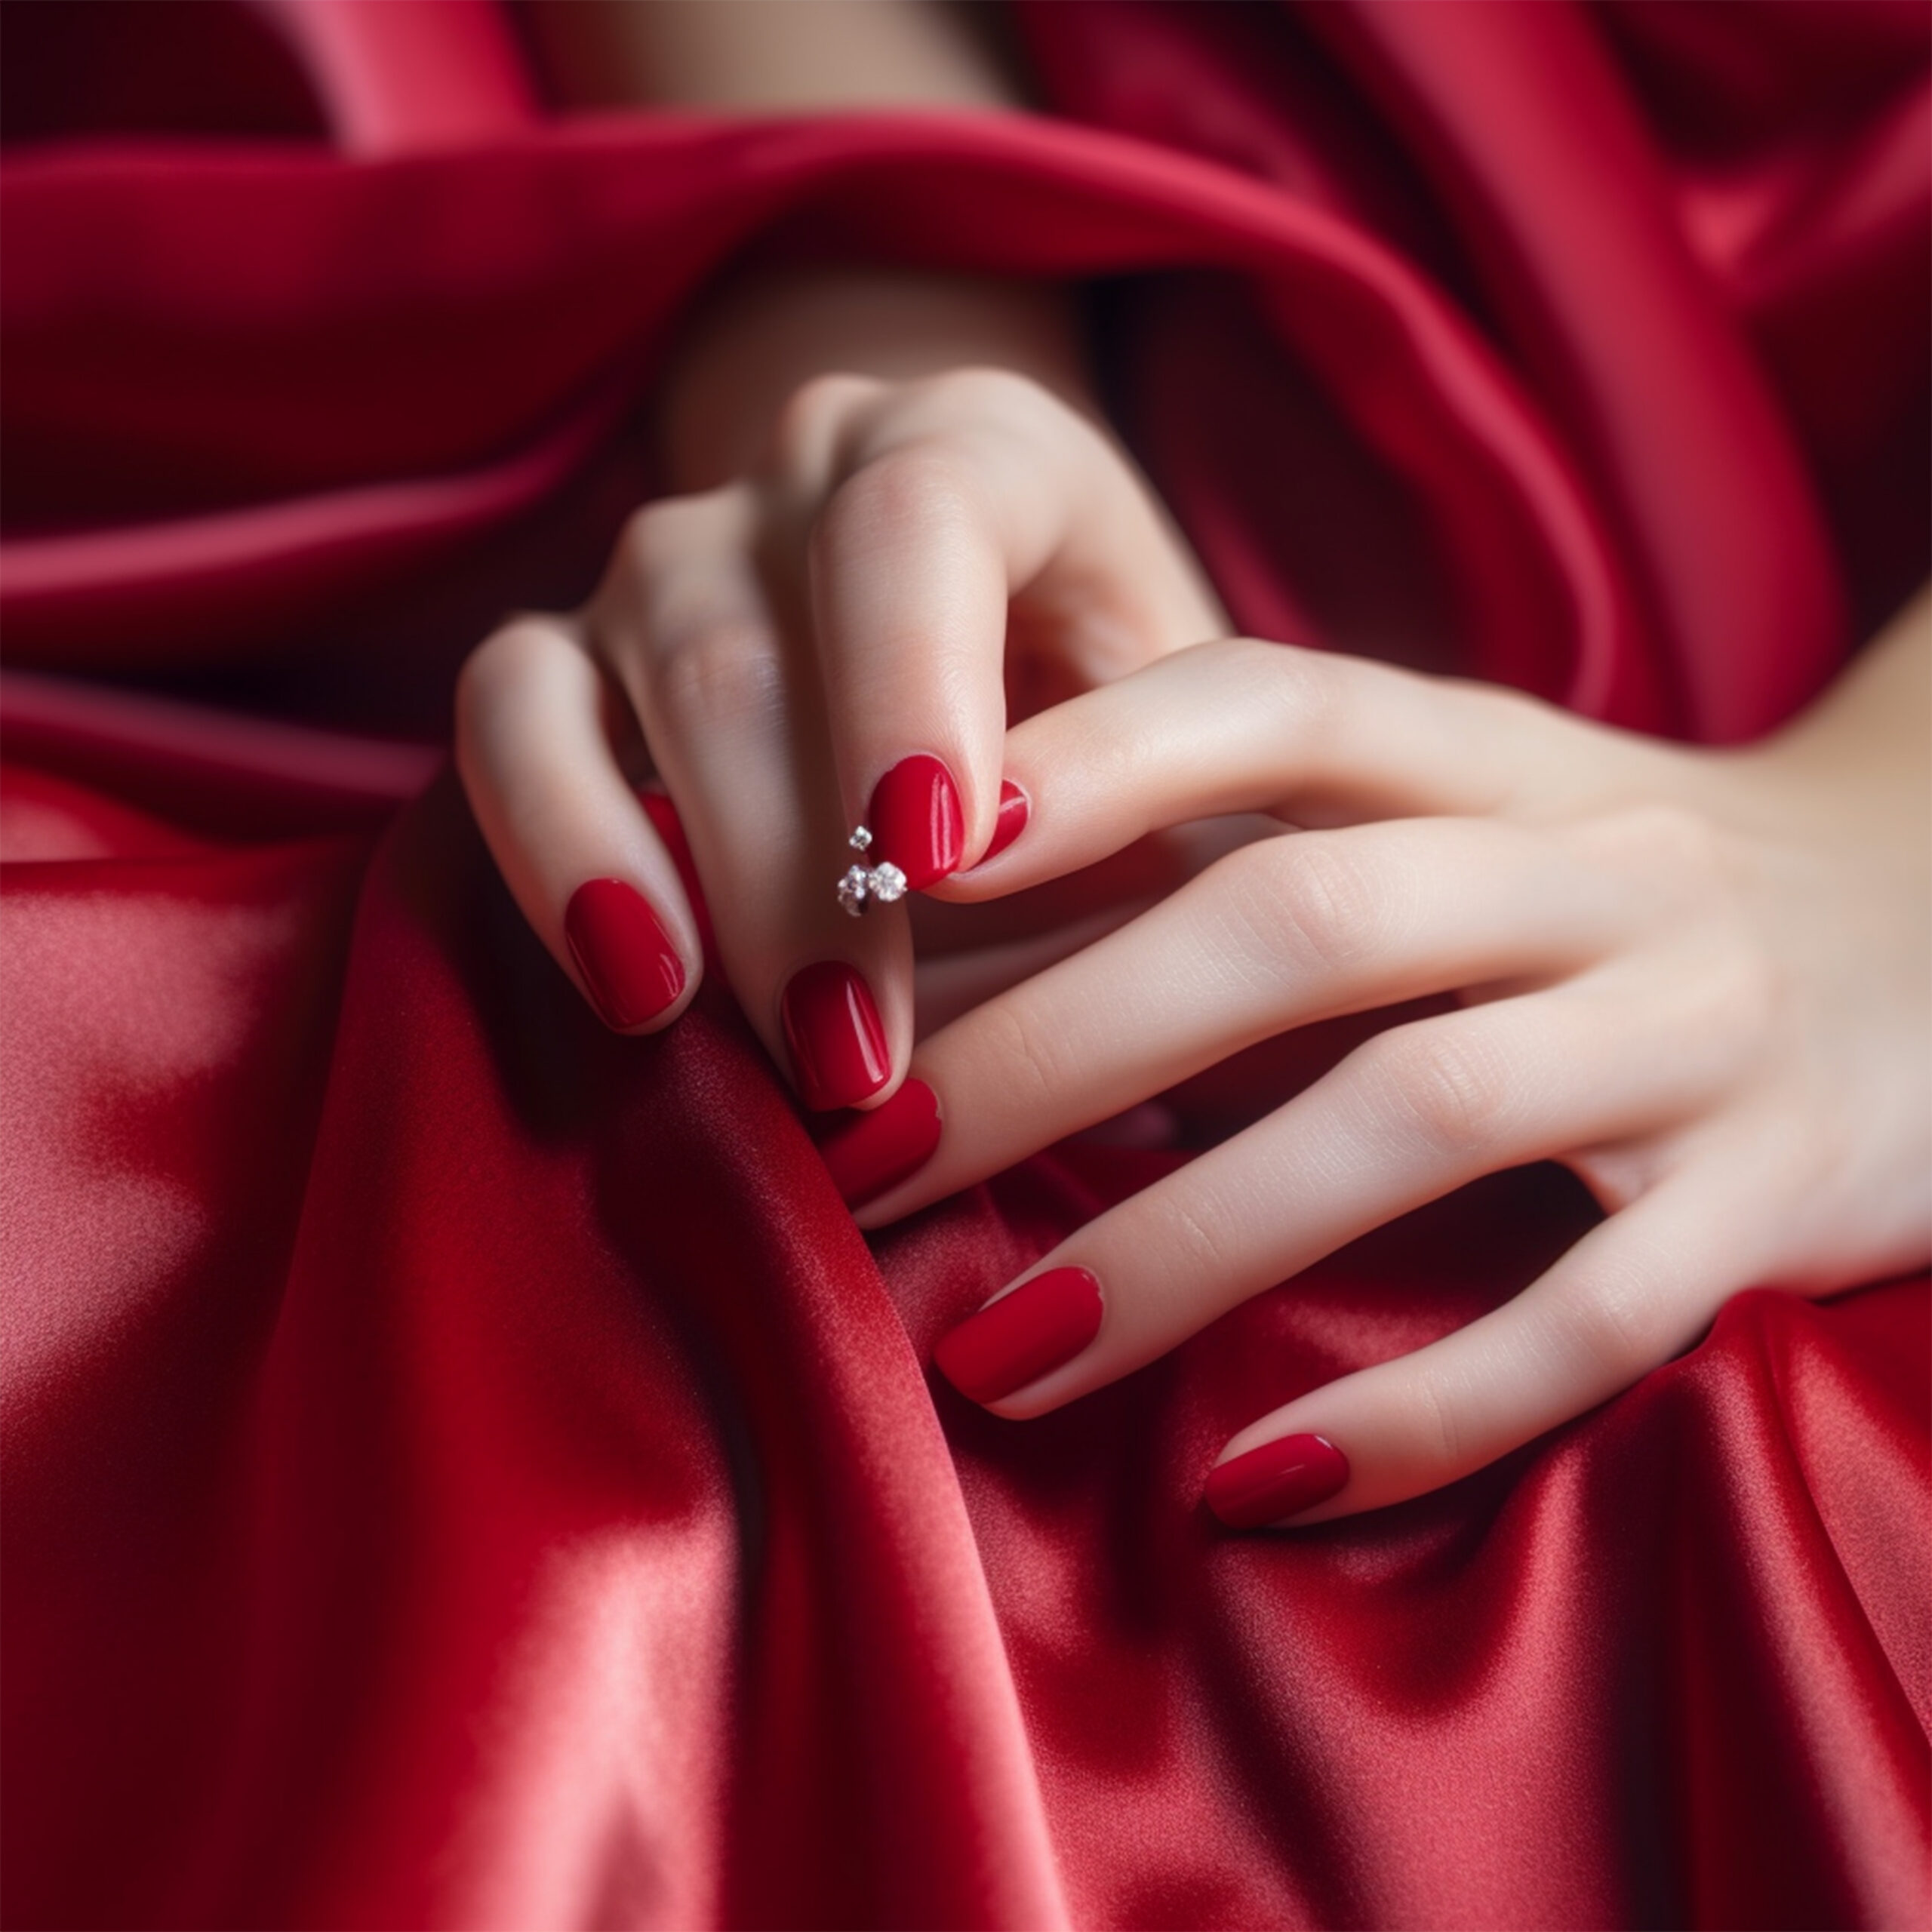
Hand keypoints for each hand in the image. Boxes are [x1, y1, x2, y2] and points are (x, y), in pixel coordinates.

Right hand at [454, 366, 1223, 1108]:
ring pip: (643, 682)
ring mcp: (675, 553)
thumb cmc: (1129, 728)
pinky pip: (510, 719)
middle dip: (806, 878)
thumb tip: (1086, 995)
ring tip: (783, 1056)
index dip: (911, 678)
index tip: (939, 857)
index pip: (920, 512)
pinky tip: (640, 991)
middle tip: (867, 1061)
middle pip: (757, 640)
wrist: (1017, 669)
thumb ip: (1152, 818)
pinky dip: (557, 854)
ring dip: (708, 892)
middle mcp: (808, 469)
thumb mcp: (1190, 747)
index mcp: (985, 449)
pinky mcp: (570, 647)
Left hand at [849, 609, 1931, 1525]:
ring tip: (995, 1355)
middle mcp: (1595, 870)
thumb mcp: (1467, 828)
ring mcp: (1697, 1032)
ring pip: (1417, 1114)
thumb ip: (1260, 859)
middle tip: (874, 1161)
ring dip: (1183, 1242)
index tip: (891, 856)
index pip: (1271, 704)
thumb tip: (963, 937)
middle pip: (1299, 923)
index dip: (1085, 765)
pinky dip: (1418, 1403)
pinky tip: (1251, 1481)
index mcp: (1492, 757)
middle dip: (1062, 1044)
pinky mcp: (1781, 1199)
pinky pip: (1594, 1315)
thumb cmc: (1613, 899)